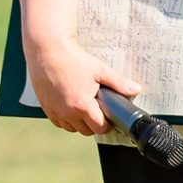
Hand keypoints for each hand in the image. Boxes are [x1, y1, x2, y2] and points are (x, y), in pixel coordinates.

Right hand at [24, 37, 139, 136]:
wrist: (47, 51)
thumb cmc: (73, 59)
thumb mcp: (99, 70)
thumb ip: (118, 82)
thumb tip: (136, 89)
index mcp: (82, 105)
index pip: (99, 128)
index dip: (107, 124)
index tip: (109, 116)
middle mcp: (68, 112)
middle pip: (86, 131)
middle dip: (94, 124)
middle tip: (98, 109)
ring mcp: (55, 111)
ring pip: (72, 129)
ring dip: (80, 122)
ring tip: (84, 106)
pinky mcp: (46, 108)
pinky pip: (59, 122)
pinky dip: (66, 119)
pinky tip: (70, 105)